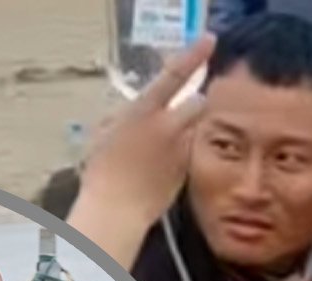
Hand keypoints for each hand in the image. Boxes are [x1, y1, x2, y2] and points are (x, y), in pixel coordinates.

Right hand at [67, 34, 213, 265]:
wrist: (117, 209)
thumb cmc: (101, 170)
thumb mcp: (104, 132)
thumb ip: (124, 115)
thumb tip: (134, 109)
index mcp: (144, 112)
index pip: (174, 75)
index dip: (194, 55)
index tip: (210, 41)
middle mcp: (169, 127)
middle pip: (198, 102)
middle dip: (193, 103)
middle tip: (180, 109)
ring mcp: (181, 149)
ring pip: (193, 129)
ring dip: (184, 130)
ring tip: (162, 145)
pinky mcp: (186, 169)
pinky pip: (188, 151)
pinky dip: (179, 152)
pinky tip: (158, 166)